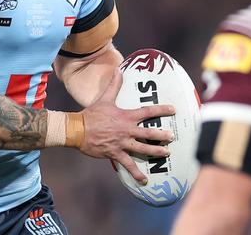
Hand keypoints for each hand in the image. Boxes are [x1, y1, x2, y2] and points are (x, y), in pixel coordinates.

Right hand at [79, 69, 174, 183]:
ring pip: (143, 149)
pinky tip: (144, 180)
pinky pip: (128, 165)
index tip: (173, 109)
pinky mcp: (115, 154)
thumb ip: (114, 85)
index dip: (162, 110)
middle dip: (162, 135)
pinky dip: (136, 173)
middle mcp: (127, 130)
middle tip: (172, 136)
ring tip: (166, 153)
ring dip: (156, 151)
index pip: (148, 111)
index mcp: (126, 116)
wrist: (77, 130)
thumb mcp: (104, 98)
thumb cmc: (91, 114)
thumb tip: (119, 69)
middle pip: (149, 133)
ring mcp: (122, 143)